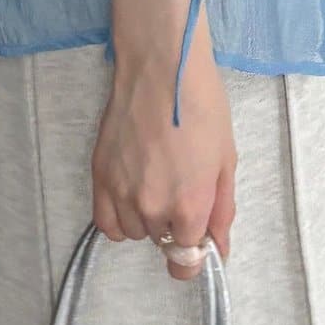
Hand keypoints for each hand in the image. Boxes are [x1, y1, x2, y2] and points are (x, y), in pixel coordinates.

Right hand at [99, 0, 235, 282]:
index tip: (198, 234)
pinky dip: (119, 215)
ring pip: (134, 233)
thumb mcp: (225, 159)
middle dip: (174, 222)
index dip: (197, 247)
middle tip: (181, 184)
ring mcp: (121, 192)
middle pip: (162, 242)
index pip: (189, 259)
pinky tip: (132, 192)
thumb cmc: (200, 104)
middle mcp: (153, 206)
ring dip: (146, 218)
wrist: (160, 65)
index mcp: (190, 204)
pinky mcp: (99, 175)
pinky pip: (105, 221)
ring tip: (157, 180)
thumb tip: (218, 249)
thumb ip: (222, 210)